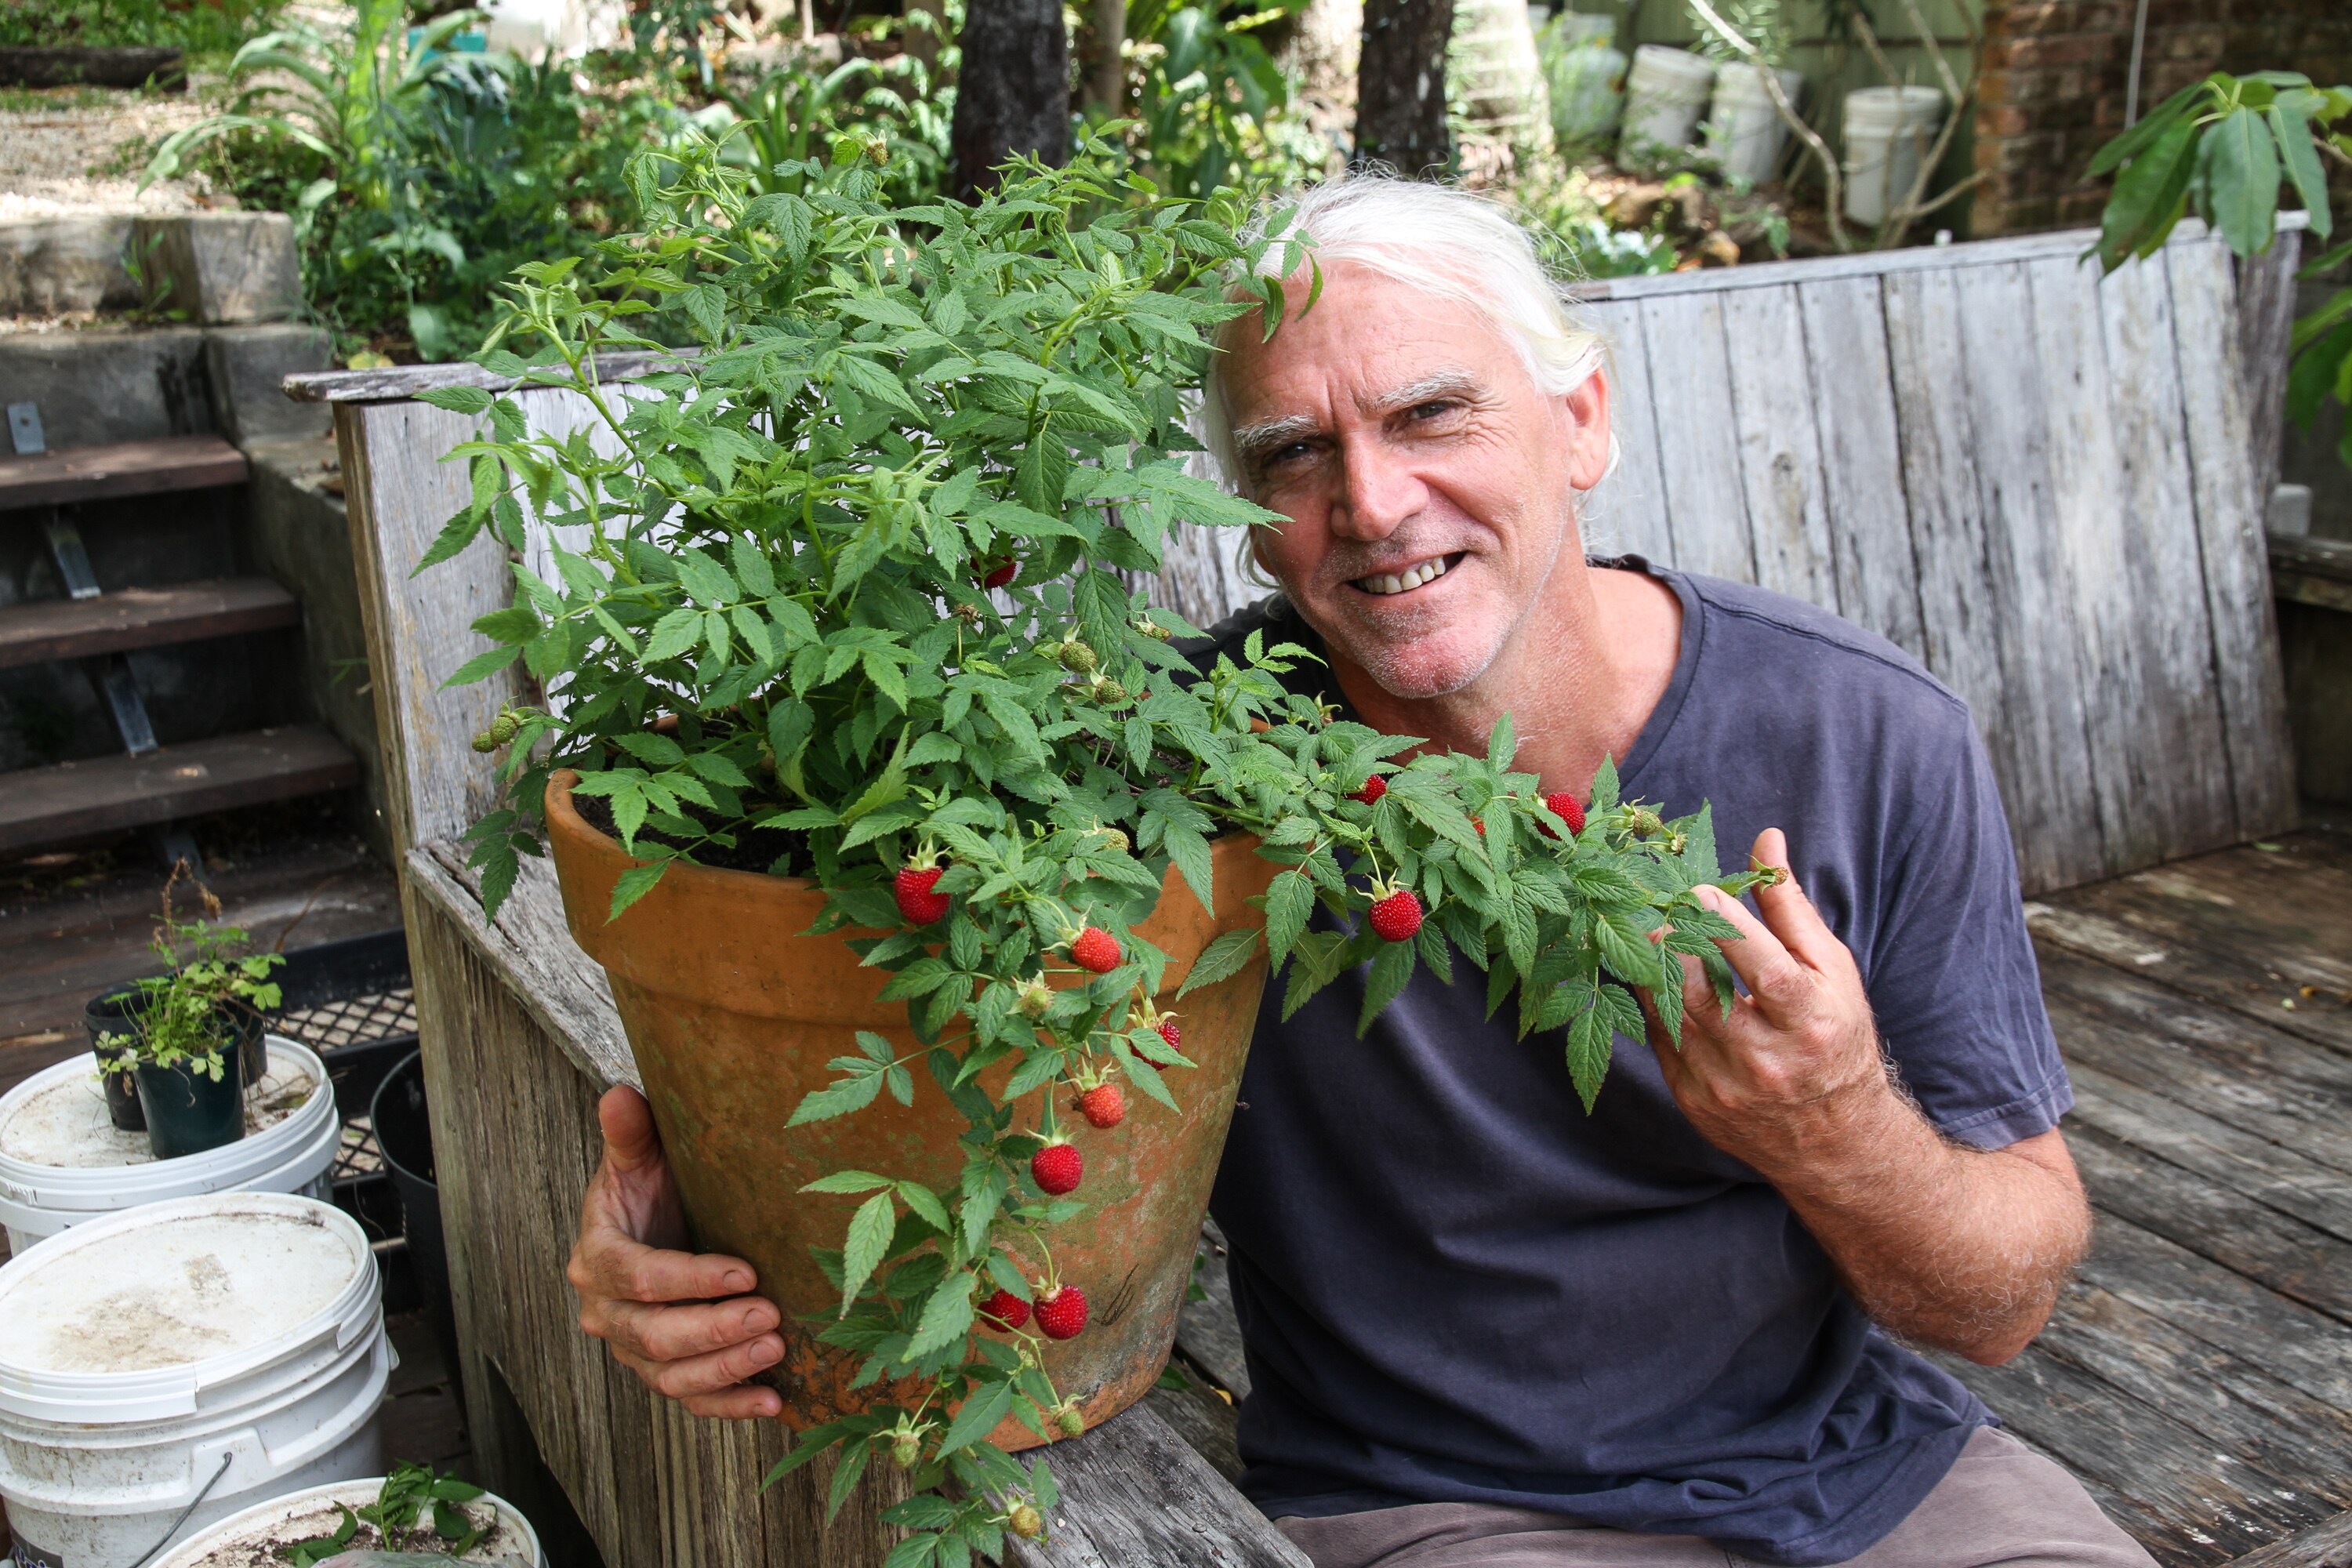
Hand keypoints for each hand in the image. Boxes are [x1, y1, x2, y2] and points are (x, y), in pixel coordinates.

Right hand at [567, 1086, 785, 1418]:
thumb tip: (621, 1093)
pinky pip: (692, 1401)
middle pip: (654, 1335)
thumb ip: (631, 1133)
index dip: (688, 1279)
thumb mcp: (641, 1158)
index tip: (743, 1270)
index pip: (638, 1277)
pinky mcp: (664, 1371)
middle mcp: (607, 1312)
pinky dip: (731, 1406)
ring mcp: (634, 1349)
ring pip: (672, 1375)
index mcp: (599, 1258)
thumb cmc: (653, 1188)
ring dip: (726, 1368)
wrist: (657, 1224)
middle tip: (771, 1314)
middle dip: (713, 1329)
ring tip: (778, 1348)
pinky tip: (774, 1400)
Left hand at [1645, 829, 1896, 1173]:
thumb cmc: (1836, 1038)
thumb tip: (1767, 840)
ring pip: (1670, 1017)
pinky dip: (1650, 1000)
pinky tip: (1647, 970)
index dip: (1730, 930)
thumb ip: (1792, 909)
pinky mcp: (1692, 1100)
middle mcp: (1767, 1062)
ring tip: (1641, 929)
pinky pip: (1659, 1041)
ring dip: (1650, 968)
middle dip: (1672, 945)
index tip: (1697, 890)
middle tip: (1652, 905)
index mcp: (1811, 1024)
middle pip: (1704, 997)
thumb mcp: (1830, 972)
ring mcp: (1724, 1087)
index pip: (1767, 972)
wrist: (1833, 1139)